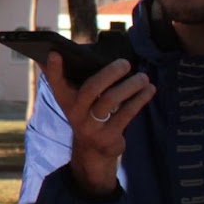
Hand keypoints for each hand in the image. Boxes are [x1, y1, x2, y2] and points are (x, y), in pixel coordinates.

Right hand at [43, 53, 154, 196]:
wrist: (92, 152)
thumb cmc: (86, 115)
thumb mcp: (74, 101)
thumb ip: (69, 78)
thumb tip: (57, 51)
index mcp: (65, 99)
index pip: (55, 82)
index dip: (54, 68)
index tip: (55, 53)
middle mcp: (75, 112)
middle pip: (91, 89)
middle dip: (110, 73)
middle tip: (125, 63)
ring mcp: (91, 125)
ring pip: (111, 100)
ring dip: (130, 86)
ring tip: (143, 77)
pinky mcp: (109, 135)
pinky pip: (126, 113)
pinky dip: (140, 99)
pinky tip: (149, 89)